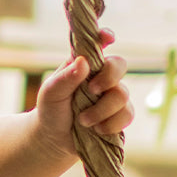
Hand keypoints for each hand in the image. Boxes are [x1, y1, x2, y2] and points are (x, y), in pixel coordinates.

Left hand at [36, 28, 134, 155]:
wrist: (53, 139)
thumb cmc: (50, 110)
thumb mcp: (50, 93)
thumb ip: (65, 78)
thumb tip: (83, 61)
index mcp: (84, 65)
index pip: (98, 44)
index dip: (105, 37)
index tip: (107, 38)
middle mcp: (102, 76)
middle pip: (120, 65)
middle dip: (108, 78)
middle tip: (92, 90)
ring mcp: (113, 95)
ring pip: (122, 95)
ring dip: (101, 111)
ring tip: (83, 121)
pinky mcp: (119, 115)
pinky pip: (126, 115)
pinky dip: (110, 124)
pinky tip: (96, 129)